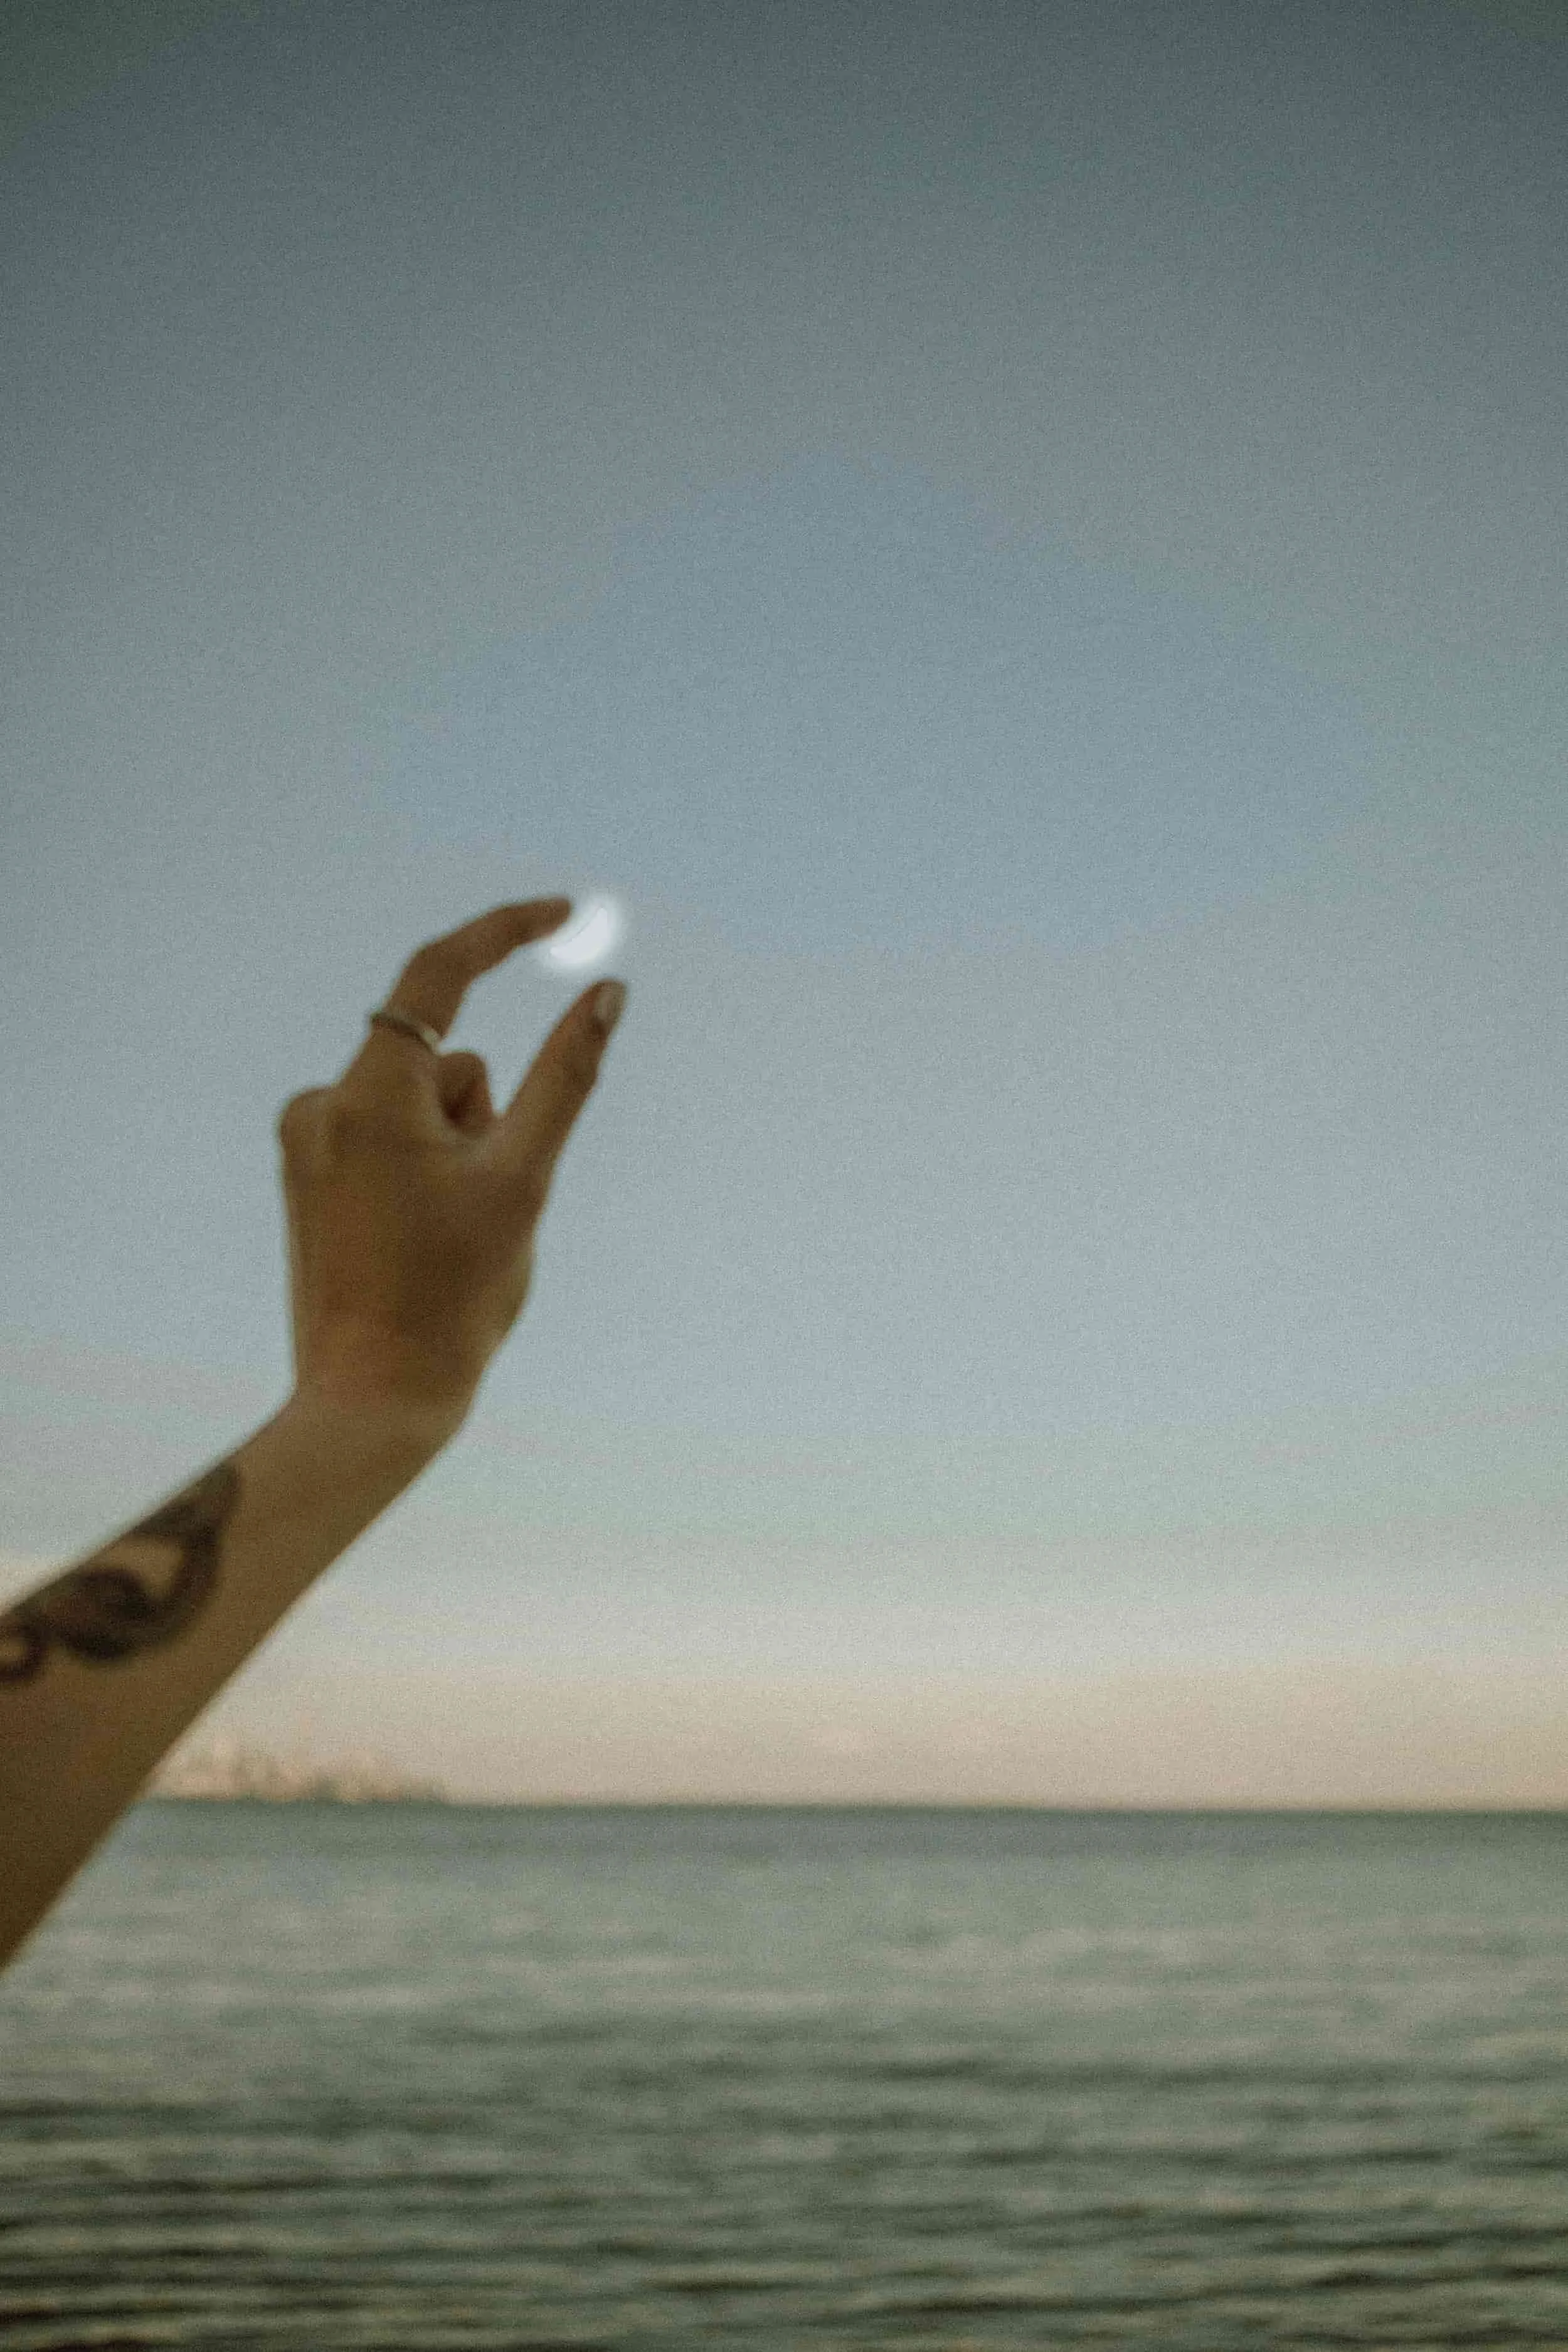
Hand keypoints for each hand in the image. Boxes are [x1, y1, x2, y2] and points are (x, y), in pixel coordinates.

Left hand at [277, 901, 625, 1441]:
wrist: (373, 1400)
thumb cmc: (452, 1299)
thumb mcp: (524, 1179)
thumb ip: (566, 1076)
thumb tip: (608, 991)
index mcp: (368, 1096)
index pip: (438, 973)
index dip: (504, 931)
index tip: (564, 913)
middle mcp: (322, 1104)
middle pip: (448, 1066)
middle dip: (488, 1117)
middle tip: (488, 1209)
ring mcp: (309, 1142)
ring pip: (427, 1107)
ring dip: (460, 1151)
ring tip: (450, 1237)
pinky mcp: (309, 1173)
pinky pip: (394, 1139)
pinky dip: (427, 1171)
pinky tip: (419, 1242)